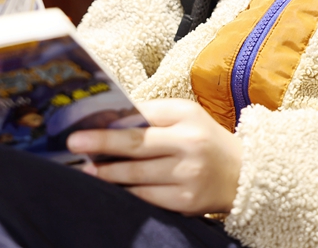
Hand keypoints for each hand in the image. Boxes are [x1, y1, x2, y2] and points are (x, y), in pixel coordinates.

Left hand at [67, 99, 242, 214]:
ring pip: (136, 176)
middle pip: (137, 146)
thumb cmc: (205, 140)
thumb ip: (153, 115)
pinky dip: (124, 192)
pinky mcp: (185, 201)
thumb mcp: (187, 118)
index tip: (82, 128)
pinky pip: (145, 197)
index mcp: (188, 117)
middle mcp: (190, 144)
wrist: (244, 174)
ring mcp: (188, 175)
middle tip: (73, 144)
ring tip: (86, 170)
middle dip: (101, 145)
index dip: (111, 124)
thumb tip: (108, 118)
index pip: (143, 118)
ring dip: (107, 173)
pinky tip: (111, 187)